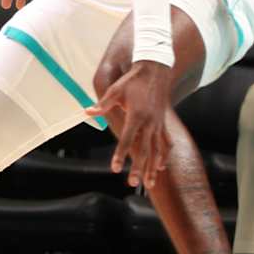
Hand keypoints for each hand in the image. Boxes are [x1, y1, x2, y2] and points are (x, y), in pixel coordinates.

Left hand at [88, 60, 174, 188]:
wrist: (156, 69)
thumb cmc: (133, 80)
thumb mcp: (116, 90)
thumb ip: (103, 104)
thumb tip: (87, 112)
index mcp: (137, 115)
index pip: (127, 140)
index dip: (121, 155)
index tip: (115, 168)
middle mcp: (150, 123)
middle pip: (144, 151)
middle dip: (138, 169)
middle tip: (132, 184)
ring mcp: (159, 124)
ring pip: (157, 151)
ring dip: (152, 168)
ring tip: (149, 184)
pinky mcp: (163, 122)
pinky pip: (166, 143)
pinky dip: (164, 155)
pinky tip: (161, 166)